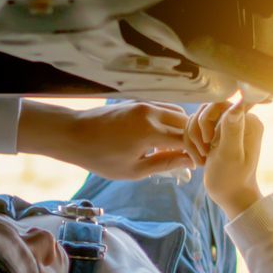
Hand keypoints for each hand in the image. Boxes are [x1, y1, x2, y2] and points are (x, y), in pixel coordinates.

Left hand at [18, 99, 195, 179]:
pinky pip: (164, 109)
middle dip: (193, 139)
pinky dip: (170, 122)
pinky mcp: (138, 103)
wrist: (73, 134)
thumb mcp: (133, 170)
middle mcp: (152, 113)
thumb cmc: (100, 157)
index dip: (197, 152)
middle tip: (192, 156)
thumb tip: (189, 162)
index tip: (200, 164)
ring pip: (177, 113)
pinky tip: (164, 138)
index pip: (187, 140)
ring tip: (178, 148)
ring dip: (183, 129)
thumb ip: (165, 164)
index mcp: (151, 132)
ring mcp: (145, 105)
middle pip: (187, 123)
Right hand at [186, 100, 263, 217]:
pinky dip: (191, 144)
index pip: (219, 103)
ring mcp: (226, 127)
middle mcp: (239, 119)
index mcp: (248, 120)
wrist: (229, 194)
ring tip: (203, 156)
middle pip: (205, 109)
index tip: (209, 141)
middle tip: (205, 151)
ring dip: (193, 139)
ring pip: (197, 119)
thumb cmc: (232, 179)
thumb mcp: (230, 155)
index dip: (206, 119)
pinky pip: (195, 129)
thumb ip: (232, 130)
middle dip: (198, 131)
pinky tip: (199, 158)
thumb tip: (238, 103)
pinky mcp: (215, 134)